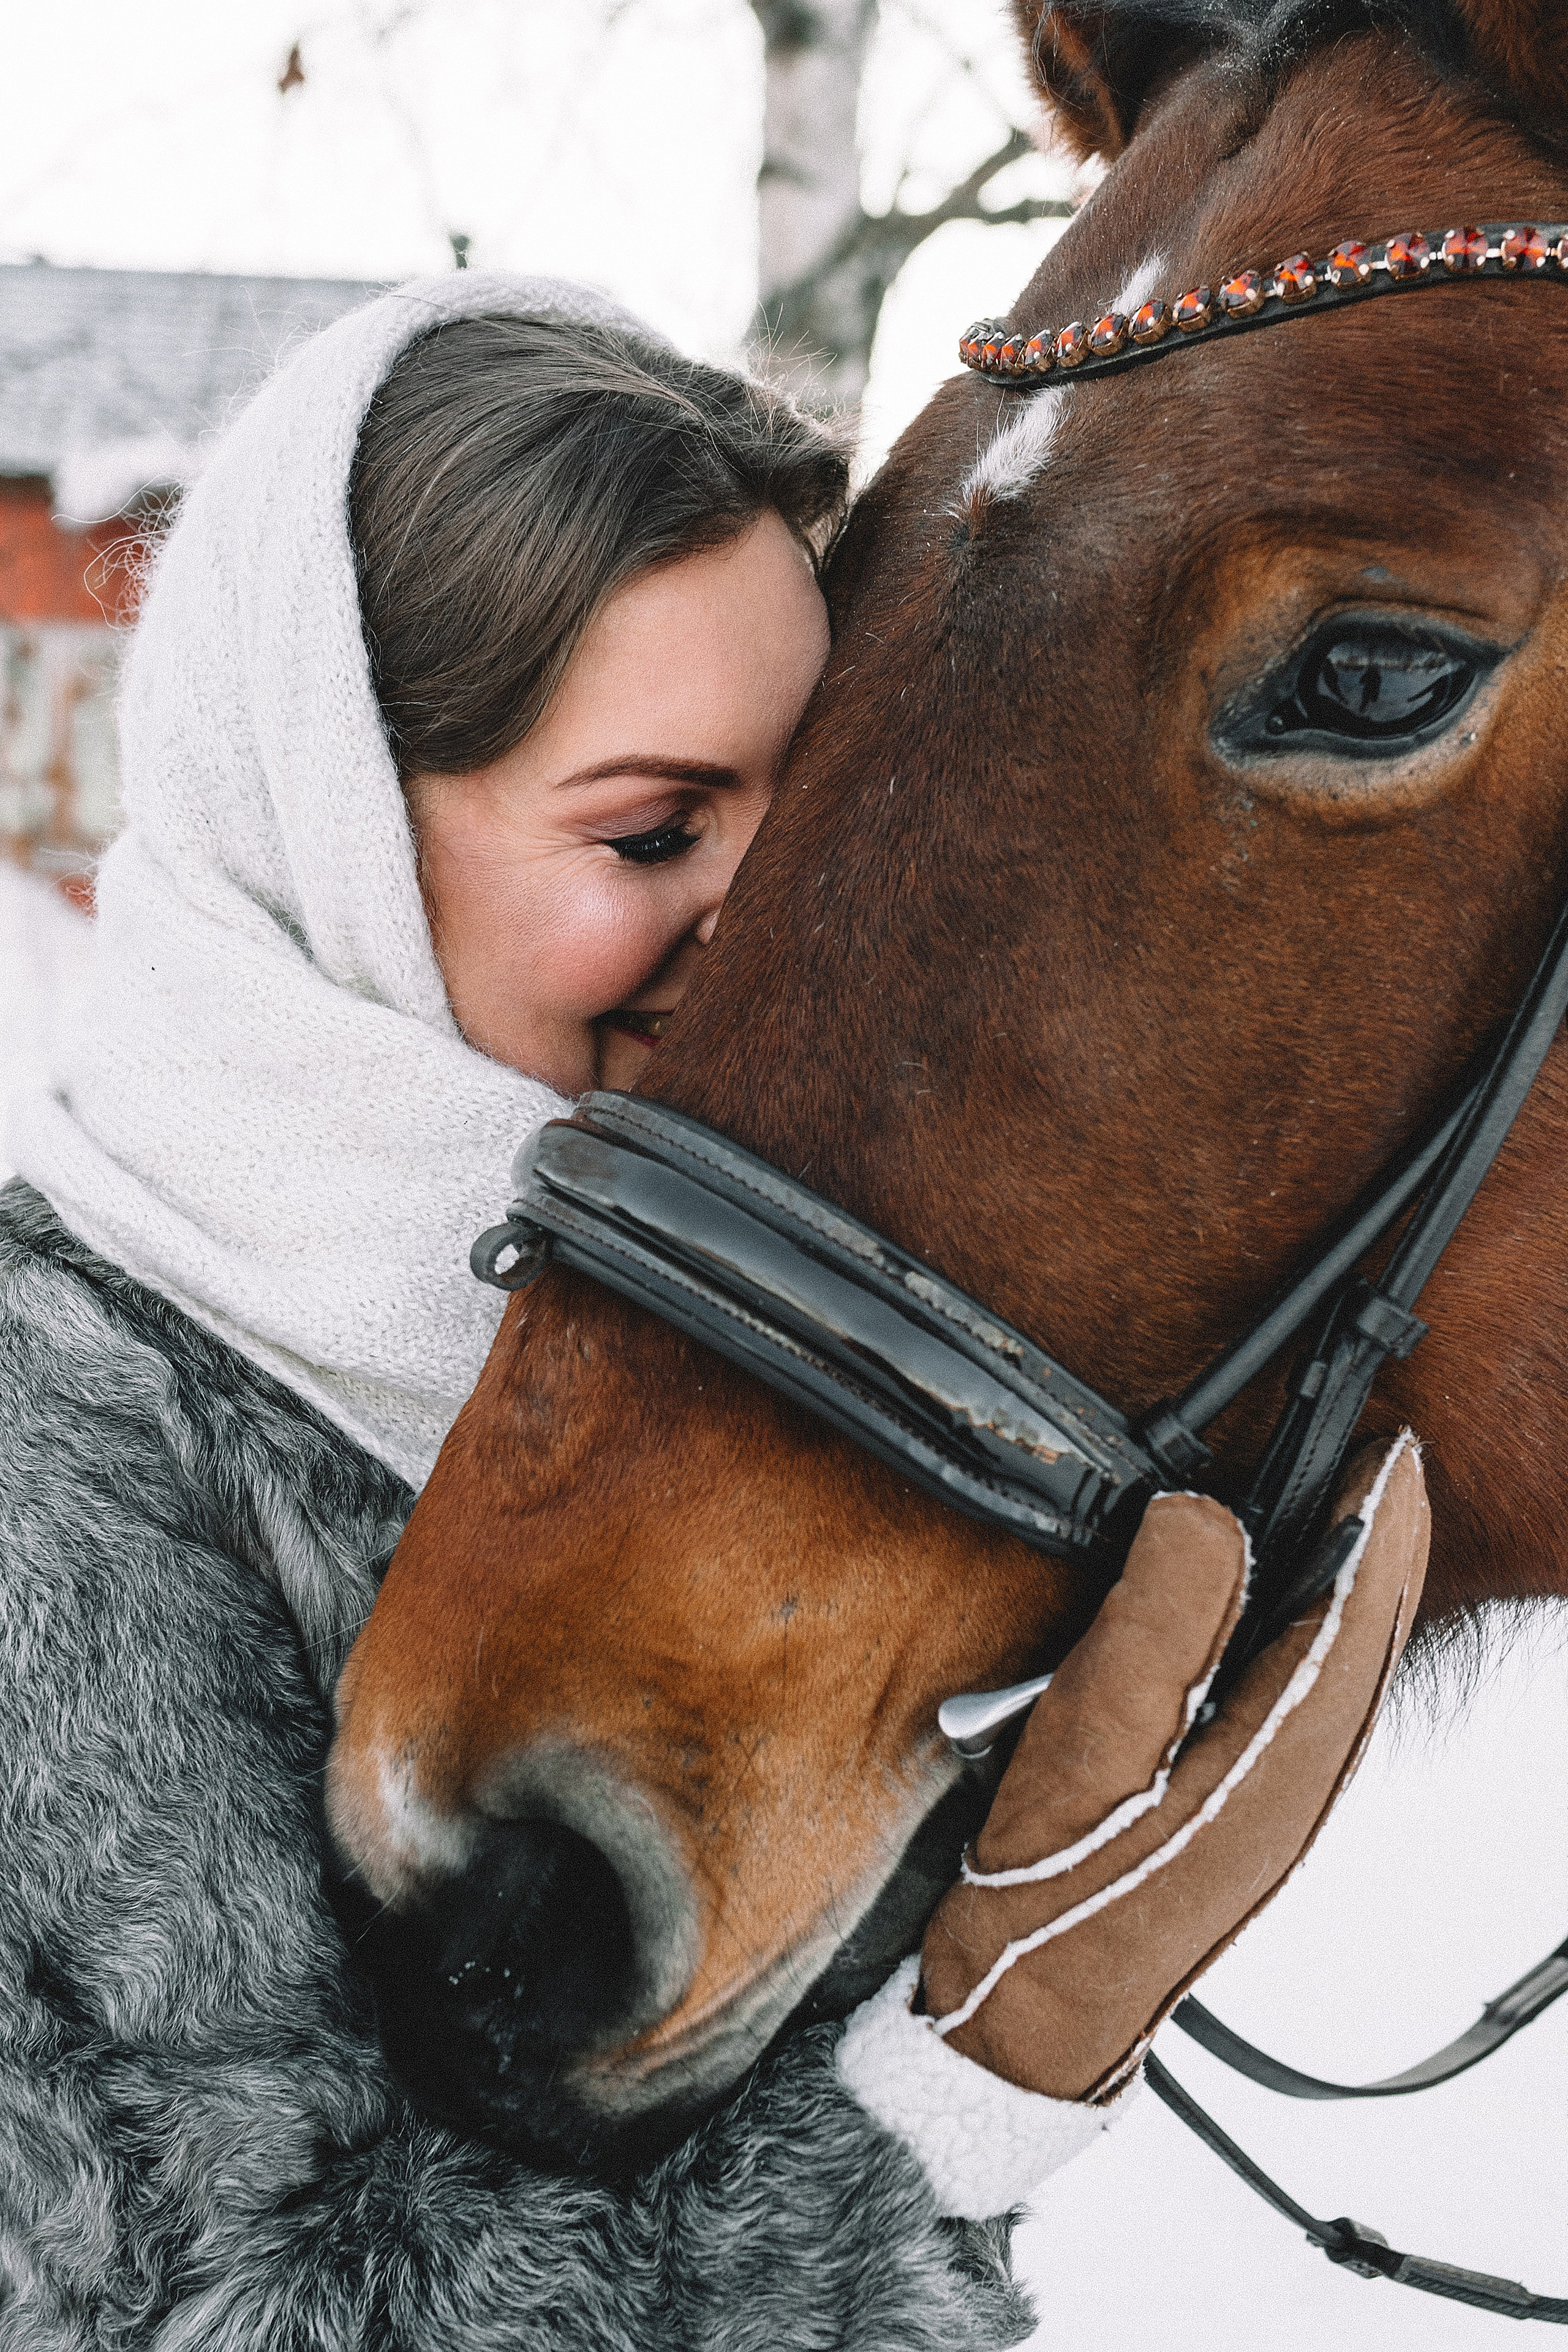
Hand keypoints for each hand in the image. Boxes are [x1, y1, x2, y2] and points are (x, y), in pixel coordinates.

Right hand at [919, 1432, 1428, 2099]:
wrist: (1028, 2020)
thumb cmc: (1053, 1902)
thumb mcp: (1090, 1745)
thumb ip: (1157, 1624)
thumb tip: (1207, 1516)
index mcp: (1283, 1757)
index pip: (1358, 1607)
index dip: (1375, 1514)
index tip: (1384, 1440)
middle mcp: (1300, 1777)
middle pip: (1366, 1632)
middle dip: (1378, 1536)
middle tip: (1377, 1452)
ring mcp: (1274, 1797)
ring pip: (1341, 1662)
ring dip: (1348, 1578)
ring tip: (1339, 1506)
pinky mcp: (1239, 1803)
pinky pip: (1300, 1691)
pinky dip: (1303, 1626)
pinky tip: (1270, 1604)